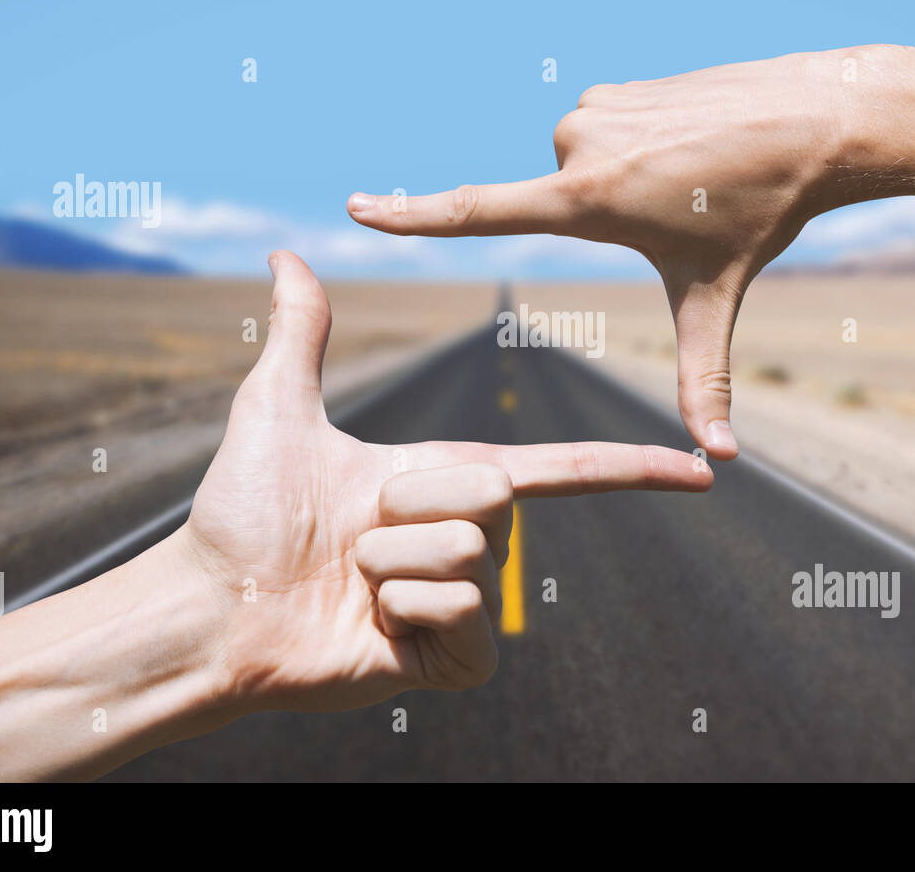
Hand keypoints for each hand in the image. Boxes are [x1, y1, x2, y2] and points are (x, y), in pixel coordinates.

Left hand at [181, 251, 712, 712]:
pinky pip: (465, 618)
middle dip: (407, 501)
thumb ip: (302, 330)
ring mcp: (465, 603)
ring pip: (468, 552)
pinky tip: (371, 623)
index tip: (702, 469)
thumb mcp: (279, 407)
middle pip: (495, 492)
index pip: (562, 467)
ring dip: (389, 559)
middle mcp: (468, 537)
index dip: (632, 467)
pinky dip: (406, 612)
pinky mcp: (453, 658)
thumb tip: (285, 256)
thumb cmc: (241, 512)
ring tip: (350, 576)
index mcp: (448, 479)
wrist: (212, 606)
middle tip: (352, 529)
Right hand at [346, 52, 853, 459]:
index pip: (476, 212)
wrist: (814, 116)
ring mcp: (592, 107)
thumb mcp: (715, 296)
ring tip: (688, 174)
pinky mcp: (611, 87)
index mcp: (585, 200)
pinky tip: (687, 146)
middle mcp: (575, 145)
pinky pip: (601, 134)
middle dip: (611, 220)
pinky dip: (632, 149)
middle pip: (561, 206)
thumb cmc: (760, 211)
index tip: (358, 207)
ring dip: (623, 182)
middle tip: (678, 209)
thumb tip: (723, 461)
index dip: (412, 217)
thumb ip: (705, 378)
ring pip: (582, 170)